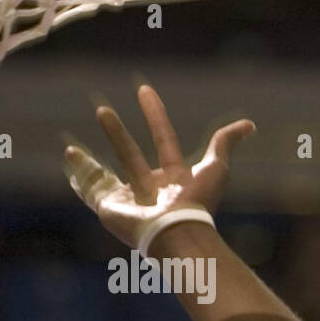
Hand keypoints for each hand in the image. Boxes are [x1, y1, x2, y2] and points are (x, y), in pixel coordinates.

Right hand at [63, 83, 254, 248]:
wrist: (175, 231)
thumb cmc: (197, 201)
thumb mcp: (216, 167)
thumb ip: (226, 143)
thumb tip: (250, 124)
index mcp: (174, 177)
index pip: (163, 138)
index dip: (155, 114)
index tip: (144, 89)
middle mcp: (151, 187)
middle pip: (130, 153)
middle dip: (116, 132)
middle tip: (102, 109)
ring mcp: (129, 198)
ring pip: (106, 172)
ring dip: (90, 157)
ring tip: (73, 143)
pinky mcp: (110, 207)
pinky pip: (90, 189)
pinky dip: (79, 174)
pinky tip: (70, 158)